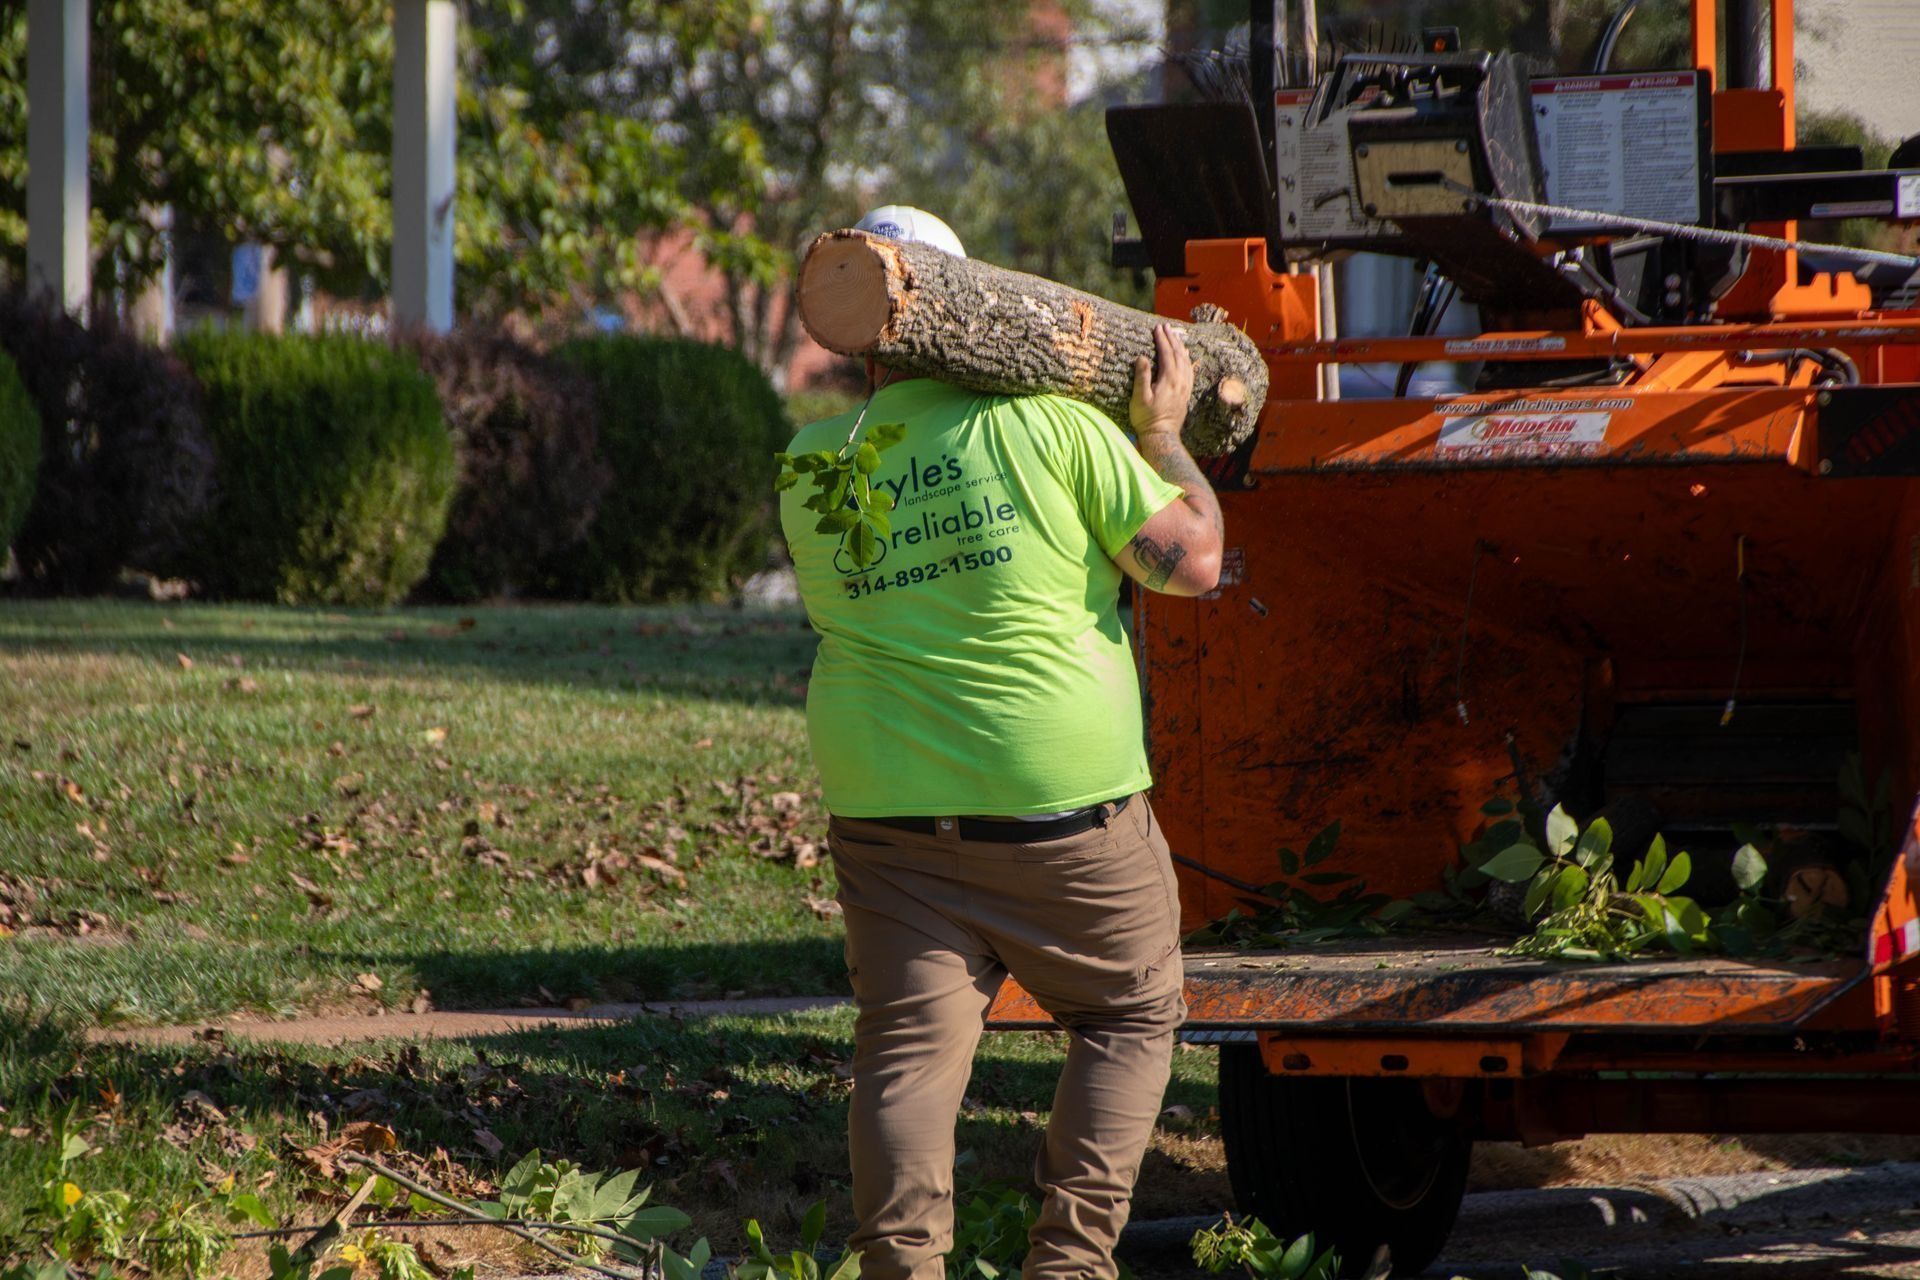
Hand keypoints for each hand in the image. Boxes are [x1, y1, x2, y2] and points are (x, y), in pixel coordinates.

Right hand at [1130, 323, 1192, 439]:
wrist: (1162, 435)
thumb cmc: (1147, 418)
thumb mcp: (1140, 398)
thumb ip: (1142, 377)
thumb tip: (1142, 357)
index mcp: (1169, 379)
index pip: (1166, 354)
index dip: (1162, 340)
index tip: (1157, 328)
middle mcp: (1180, 381)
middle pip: (1178, 354)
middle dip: (1171, 338)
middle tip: (1165, 326)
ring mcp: (1185, 387)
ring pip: (1186, 361)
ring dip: (1180, 346)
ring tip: (1175, 336)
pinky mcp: (1186, 393)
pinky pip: (1190, 370)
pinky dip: (1187, 359)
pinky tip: (1186, 356)